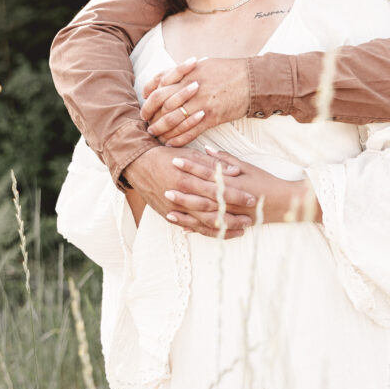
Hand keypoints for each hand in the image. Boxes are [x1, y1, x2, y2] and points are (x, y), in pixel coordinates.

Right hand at [123, 146, 256, 238]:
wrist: (138, 165)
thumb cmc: (166, 157)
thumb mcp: (190, 155)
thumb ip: (212, 164)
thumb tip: (235, 171)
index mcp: (188, 179)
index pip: (218, 190)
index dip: (236, 195)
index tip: (252, 199)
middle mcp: (181, 196)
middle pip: (213, 210)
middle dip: (233, 216)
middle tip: (250, 219)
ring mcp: (174, 208)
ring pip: (203, 223)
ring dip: (223, 227)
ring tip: (240, 229)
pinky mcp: (169, 215)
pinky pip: (191, 227)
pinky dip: (206, 231)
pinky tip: (220, 233)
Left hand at [141, 57, 249, 145]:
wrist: (251, 80)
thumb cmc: (227, 70)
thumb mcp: (201, 64)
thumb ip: (181, 71)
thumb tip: (163, 78)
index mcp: (187, 74)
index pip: (158, 87)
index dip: (148, 99)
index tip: (146, 106)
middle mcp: (191, 89)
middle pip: (162, 106)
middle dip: (152, 117)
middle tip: (147, 125)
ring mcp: (201, 104)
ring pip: (174, 121)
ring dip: (162, 131)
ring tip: (156, 136)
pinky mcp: (212, 118)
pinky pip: (190, 132)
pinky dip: (178, 140)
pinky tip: (171, 144)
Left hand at [167, 145, 321, 227]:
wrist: (286, 202)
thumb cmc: (266, 181)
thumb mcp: (247, 166)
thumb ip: (225, 159)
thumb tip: (206, 148)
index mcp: (232, 181)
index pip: (208, 171)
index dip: (190, 166)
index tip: (175, 160)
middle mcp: (230, 198)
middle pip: (202, 194)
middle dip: (183, 191)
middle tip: (164, 186)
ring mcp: (231, 213)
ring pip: (204, 214)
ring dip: (185, 211)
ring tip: (168, 208)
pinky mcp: (233, 224)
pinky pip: (213, 228)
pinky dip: (197, 228)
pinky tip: (183, 227)